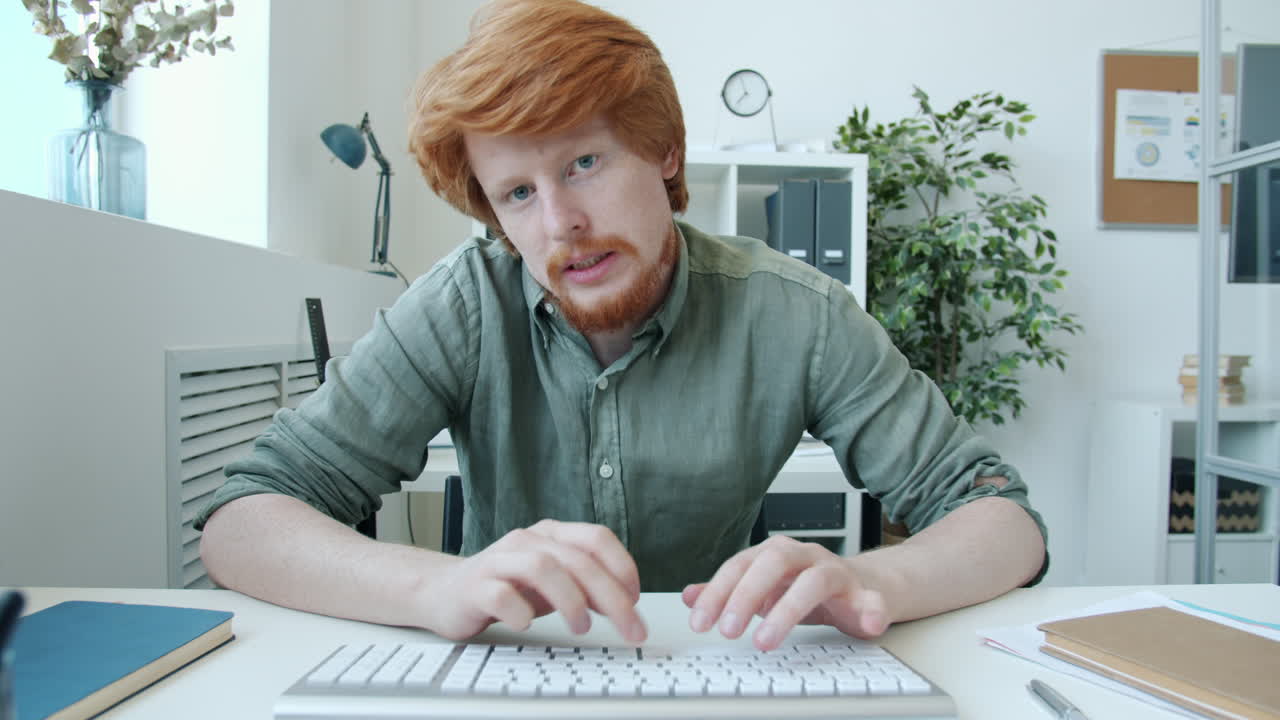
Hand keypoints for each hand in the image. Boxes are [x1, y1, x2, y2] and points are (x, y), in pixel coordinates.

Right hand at [424, 520, 646, 643]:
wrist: (446, 592)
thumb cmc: (507, 586)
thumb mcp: (554, 584)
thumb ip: (588, 587)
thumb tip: (627, 603)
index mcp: (551, 534)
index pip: (596, 538)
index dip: (622, 567)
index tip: (636, 599)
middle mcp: (527, 540)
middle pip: (577, 559)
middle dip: (610, 596)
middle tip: (628, 626)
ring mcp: (499, 560)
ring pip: (542, 567)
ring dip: (570, 600)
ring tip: (582, 627)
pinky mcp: (475, 586)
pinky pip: (500, 593)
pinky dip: (520, 611)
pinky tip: (528, 624)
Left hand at [681, 535, 888, 650]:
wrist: (865, 586)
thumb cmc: (808, 587)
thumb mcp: (765, 588)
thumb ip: (729, 591)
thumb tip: (688, 596)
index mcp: (776, 554)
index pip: (740, 565)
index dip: (718, 591)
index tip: (700, 621)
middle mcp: (805, 556)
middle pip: (774, 562)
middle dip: (746, 595)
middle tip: (728, 631)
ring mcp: (837, 572)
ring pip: (815, 580)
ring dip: (788, 610)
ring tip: (766, 641)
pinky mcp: (868, 593)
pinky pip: (873, 598)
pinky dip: (872, 610)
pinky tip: (869, 625)